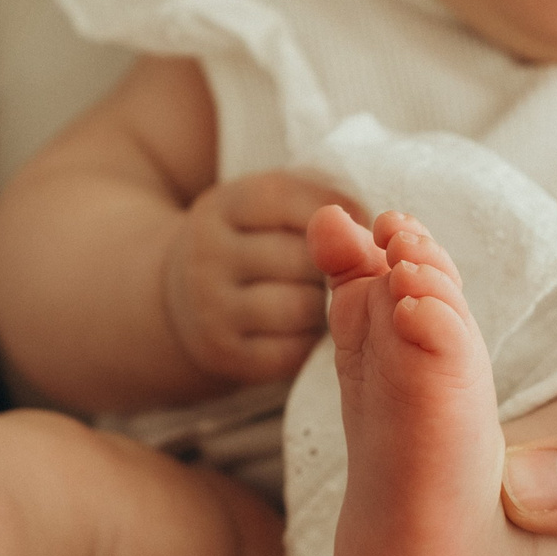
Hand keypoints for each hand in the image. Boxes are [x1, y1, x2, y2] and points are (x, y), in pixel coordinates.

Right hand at [164, 172, 353, 384]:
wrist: (184, 296)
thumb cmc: (250, 243)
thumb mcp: (266, 208)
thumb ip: (318, 203)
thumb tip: (372, 227)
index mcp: (223, 207)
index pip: (297, 203)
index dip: (340, 215)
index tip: (356, 223)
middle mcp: (208, 255)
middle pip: (304, 260)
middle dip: (333, 265)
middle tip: (336, 268)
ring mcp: (211, 307)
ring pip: (302, 308)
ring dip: (324, 306)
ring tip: (317, 296)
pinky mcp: (223, 352)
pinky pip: (291, 351)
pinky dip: (309, 340)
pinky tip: (302, 327)